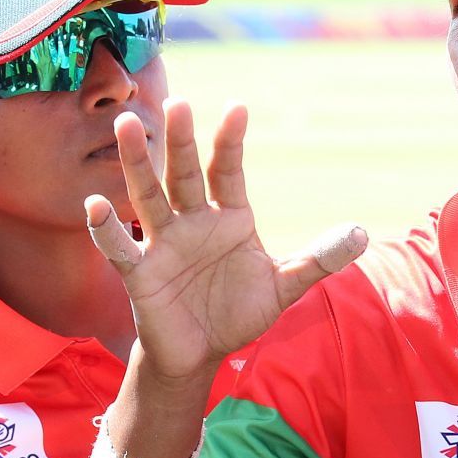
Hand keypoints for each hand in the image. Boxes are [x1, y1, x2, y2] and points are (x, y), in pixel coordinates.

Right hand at [87, 97, 366, 385]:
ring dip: (136, 165)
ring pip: (147, 196)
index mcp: (229, 218)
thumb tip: (362, 234)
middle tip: (176, 104)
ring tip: (126, 127)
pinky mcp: (141, 273)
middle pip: (185, 174)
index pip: (229, 172)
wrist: (202, 354)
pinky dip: (107, 228)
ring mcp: (164, 244)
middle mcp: (193, 222)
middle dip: (181, 141)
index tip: (237, 107)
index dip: (231, 142)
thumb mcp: (284, 285)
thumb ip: (318, 259)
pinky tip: (94, 205)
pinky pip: (120, 247)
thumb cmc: (238, 312)